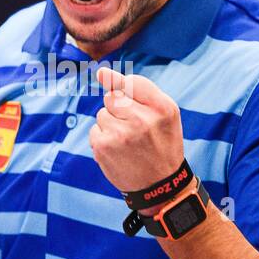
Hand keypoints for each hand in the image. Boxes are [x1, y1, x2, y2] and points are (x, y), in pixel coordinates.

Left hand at [90, 66, 184, 194]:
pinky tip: (118, 152)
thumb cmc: (161, 143)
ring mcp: (121, 133)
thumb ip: (136, 88)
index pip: (132, 82)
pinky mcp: (104, 146)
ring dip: (111, 125)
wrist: (160, 187)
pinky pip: (95, 130)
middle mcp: (142, 119)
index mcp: (163, 108)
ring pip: (102, 113)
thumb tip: (101, 72)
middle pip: (112, 96)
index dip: (129, 94)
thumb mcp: (163, 113)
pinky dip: (103, 140)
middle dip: (119, 110)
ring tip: (128, 143)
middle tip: (134, 130)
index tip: (134, 110)